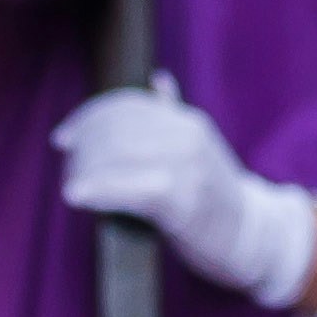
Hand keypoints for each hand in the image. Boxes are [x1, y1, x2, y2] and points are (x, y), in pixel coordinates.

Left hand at [53, 77, 316, 314]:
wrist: (254, 237)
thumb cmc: (217, 197)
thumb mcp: (200, 146)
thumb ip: (174, 114)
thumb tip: (157, 78)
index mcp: (188, 122)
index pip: (126, 105)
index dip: (87, 118)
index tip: (62, 139)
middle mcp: (188, 137)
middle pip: (116, 129)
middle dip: (83, 149)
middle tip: (67, 169)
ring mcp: (188, 168)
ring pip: (117, 156)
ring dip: (83, 171)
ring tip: (71, 187)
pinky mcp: (183, 201)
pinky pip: (127, 189)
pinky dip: (96, 191)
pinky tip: (76, 197)